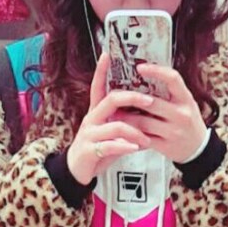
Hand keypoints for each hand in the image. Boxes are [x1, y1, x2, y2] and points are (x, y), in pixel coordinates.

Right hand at [67, 52, 154, 185]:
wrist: (76, 171)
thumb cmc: (96, 150)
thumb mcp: (109, 133)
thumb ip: (123, 123)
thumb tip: (144, 117)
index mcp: (96, 112)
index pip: (98, 87)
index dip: (101, 71)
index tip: (107, 55)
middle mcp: (91, 119)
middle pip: (111, 100)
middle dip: (133, 98)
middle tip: (151, 100)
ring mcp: (89, 134)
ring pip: (115, 125)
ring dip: (135, 132)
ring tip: (146, 140)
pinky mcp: (90, 150)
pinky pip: (110, 146)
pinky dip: (125, 146)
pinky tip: (134, 148)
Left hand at [119, 62, 208, 163]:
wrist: (198, 149)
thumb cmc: (188, 122)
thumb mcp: (185, 103)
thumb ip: (169, 92)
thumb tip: (144, 75)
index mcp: (186, 99)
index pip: (173, 79)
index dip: (156, 71)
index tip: (140, 67)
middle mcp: (182, 114)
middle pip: (152, 102)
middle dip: (131, 99)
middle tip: (115, 95)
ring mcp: (174, 132)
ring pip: (144, 122)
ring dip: (126, 118)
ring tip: (114, 114)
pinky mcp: (166, 146)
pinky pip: (144, 139)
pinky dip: (132, 135)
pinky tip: (123, 131)